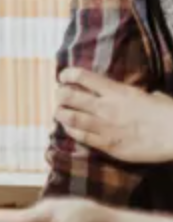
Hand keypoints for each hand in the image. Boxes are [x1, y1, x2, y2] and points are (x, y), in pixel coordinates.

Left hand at [54, 67, 172, 163]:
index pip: (81, 76)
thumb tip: (135, 94)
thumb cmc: (169, 113)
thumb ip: (134, 94)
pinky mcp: (109, 146)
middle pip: (68, 96)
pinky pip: (82, 138)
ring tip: (60, 112)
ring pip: (69, 118)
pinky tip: (70, 130)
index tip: (63, 77)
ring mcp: (105, 127)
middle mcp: (106, 107)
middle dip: (60, 95)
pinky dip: (71, 132)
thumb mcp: (150, 95)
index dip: (67, 75)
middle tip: (60, 96)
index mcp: (116, 91)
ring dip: (60, 114)